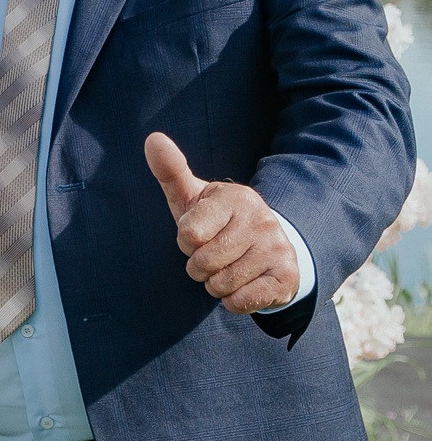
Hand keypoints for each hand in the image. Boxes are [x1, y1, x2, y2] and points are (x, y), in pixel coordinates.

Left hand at [145, 133, 300, 313]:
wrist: (266, 247)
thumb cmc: (215, 221)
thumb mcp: (192, 196)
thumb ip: (170, 171)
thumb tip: (153, 139)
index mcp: (236, 197)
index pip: (189, 235)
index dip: (186, 242)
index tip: (198, 234)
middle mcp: (262, 220)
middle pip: (203, 262)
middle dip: (198, 266)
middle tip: (212, 255)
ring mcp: (278, 248)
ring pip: (221, 284)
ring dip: (215, 284)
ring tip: (227, 268)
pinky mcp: (286, 277)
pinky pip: (241, 301)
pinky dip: (233, 300)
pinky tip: (243, 284)